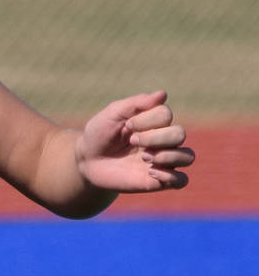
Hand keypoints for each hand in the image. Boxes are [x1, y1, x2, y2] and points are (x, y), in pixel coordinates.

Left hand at [75, 91, 193, 193]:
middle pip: (179, 134)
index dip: (147, 119)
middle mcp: (163, 140)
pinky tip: (150, 172)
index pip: (166, 115)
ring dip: (168, 155)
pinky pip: (181, 180)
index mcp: (155, 121)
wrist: (88, 161)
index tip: (128, 125)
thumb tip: (163, 94)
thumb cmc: (100, 134)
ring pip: (188, 157)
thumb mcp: (112, 114)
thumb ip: (136, 104)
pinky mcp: (157, 181)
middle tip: (133, 141)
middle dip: (155, 137)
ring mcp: (162, 160)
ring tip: (144, 158)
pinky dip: (171, 176)